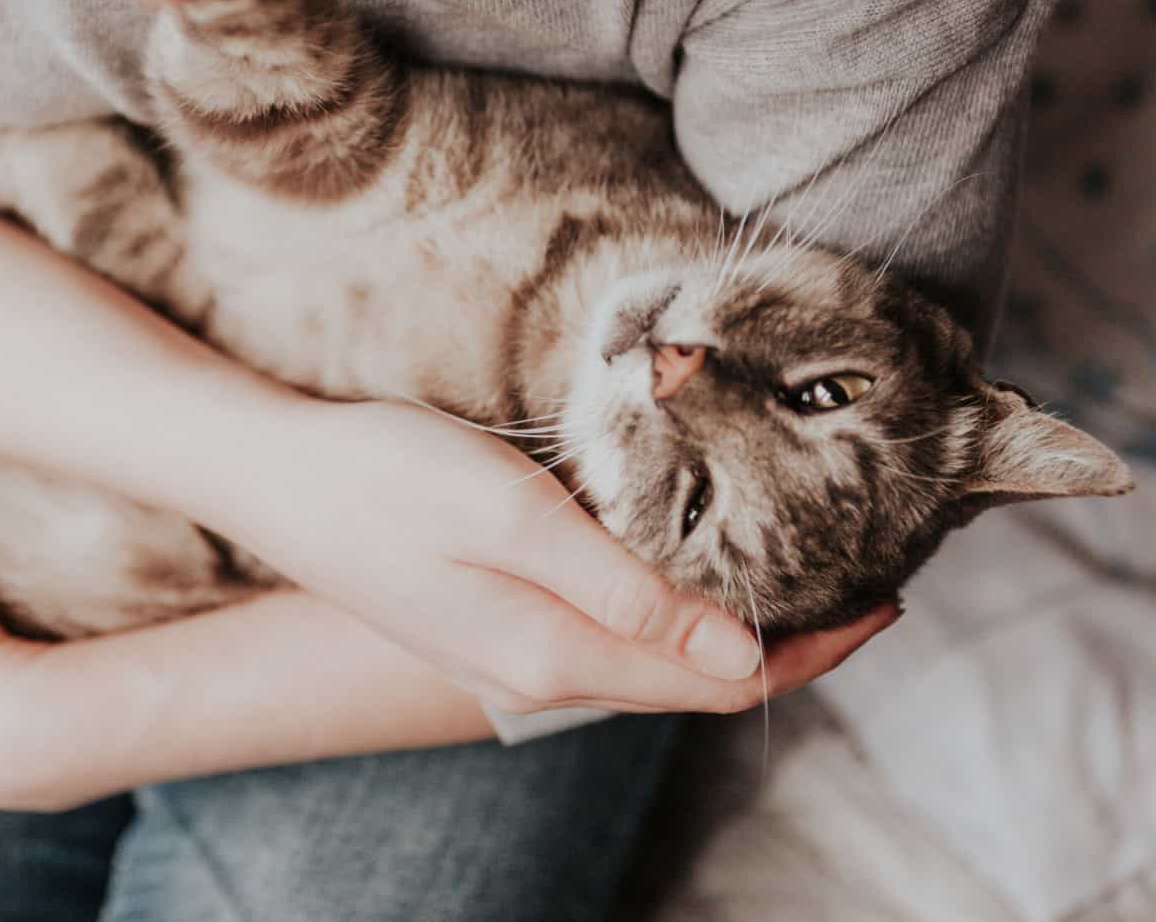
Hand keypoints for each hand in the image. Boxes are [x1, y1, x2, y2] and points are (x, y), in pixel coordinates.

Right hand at [224, 398, 898, 715]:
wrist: (272, 478)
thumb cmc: (383, 477)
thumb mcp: (509, 514)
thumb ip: (622, 590)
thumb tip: (737, 652)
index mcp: (557, 650)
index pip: (716, 680)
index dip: (812, 651)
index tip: (886, 599)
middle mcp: (541, 668)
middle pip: (691, 681)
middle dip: (786, 643)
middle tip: (862, 577)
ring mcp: (512, 650)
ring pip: (653, 661)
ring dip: (729, 629)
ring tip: (794, 570)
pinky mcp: (492, 620)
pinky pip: (610, 636)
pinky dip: (671, 613)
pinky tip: (684, 566)